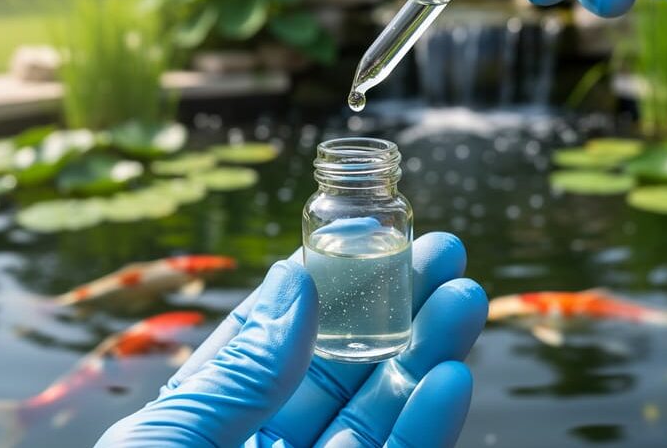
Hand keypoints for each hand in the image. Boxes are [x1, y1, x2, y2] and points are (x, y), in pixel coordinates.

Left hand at [95, 232, 485, 446]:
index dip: (321, 286)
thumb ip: (236, 374)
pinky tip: (455, 376)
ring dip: (425, 356)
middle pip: (337, 369)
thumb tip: (296, 284)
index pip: (270, 339)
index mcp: (200, 426)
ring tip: (466, 299)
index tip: (366, 238)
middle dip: (391, 310)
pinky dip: (427, 424)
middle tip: (443, 255)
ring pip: (377, 414)